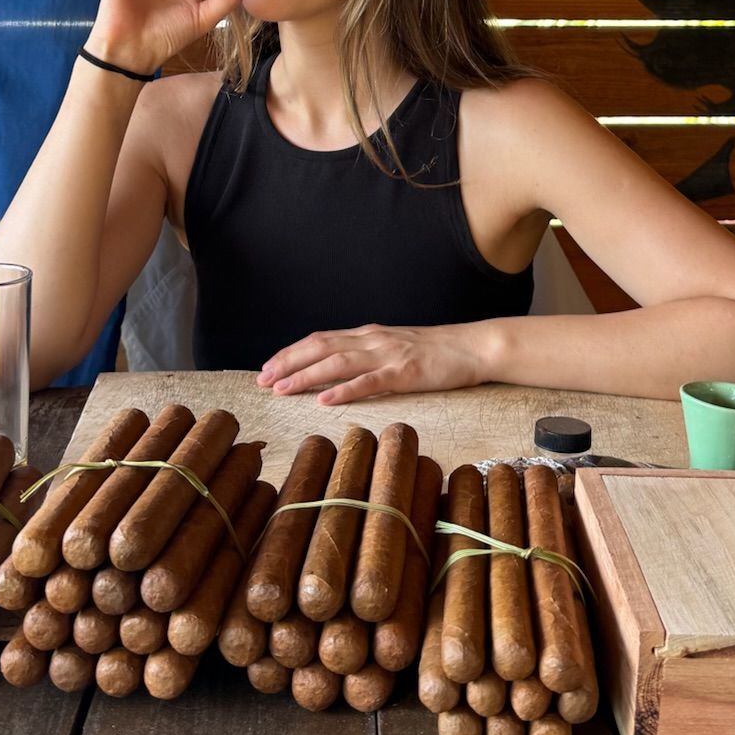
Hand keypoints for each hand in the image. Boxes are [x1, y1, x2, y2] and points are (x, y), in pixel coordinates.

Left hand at [256, 323, 488, 404]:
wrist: (473, 347)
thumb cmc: (436, 352)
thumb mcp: (394, 348)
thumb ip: (367, 355)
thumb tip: (337, 368)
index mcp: (368, 335)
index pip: (319, 339)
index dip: (291, 353)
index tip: (267, 368)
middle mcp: (372, 340)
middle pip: (320, 347)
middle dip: (288, 363)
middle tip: (261, 380)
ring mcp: (388, 355)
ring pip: (338, 362)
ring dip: (306, 376)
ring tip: (282, 389)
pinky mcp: (406, 372)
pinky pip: (370, 381)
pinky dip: (345, 390)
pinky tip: (325, 399)